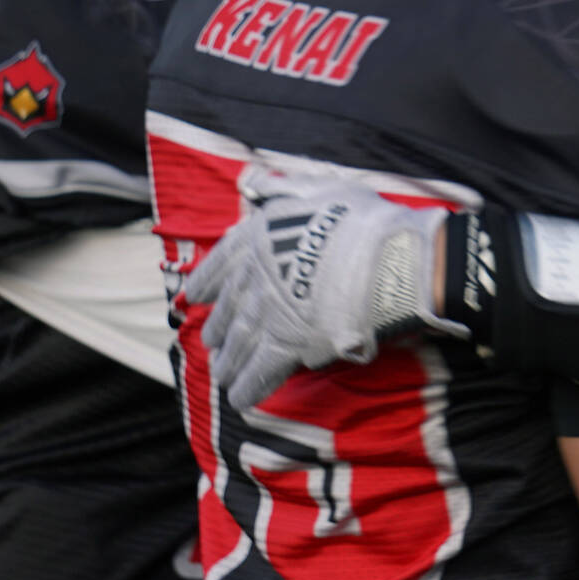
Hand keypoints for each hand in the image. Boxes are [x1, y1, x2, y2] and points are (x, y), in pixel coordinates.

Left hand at [188, 172, 457, 409]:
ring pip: (238, 345)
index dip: (205, 281)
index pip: (220, 263)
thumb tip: (259, 180)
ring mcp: (267, 315)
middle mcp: (253, 279)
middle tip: (213, 344)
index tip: (194, 296)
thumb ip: (286, 190)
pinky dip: (249, 387)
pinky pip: (261, 373)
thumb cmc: (362, 221)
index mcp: (257, 238)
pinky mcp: (288, 346)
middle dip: (219, 330)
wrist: (384, 258)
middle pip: (228, 311)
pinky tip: (241, 399)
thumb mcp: (321, 190)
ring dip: (229, 363)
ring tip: (223, 375)